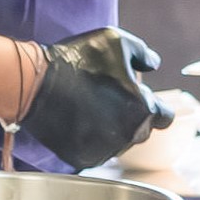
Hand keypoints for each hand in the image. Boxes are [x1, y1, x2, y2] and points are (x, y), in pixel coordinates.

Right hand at [23, 26, 173, 169]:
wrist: (35, 83)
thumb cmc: (77, 60)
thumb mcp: (116, 41)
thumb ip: (143, 53)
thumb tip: (153, 64)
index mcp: (143, 108)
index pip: (164, 117)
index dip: (152, 105)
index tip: (139, 99)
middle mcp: (128, 134)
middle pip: (141, 130)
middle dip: (130, 116)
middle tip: (107, 99)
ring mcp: (105, 149)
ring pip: (118, 143)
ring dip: (110, 129)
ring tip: (88, 107)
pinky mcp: (83, 158)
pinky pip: (95, 151)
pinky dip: (89, 139)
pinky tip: (76, 120)